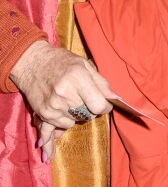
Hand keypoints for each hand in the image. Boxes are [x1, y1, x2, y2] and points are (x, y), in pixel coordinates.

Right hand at [10, 40, 114, 159]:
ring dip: (78, 114)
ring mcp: (53, 105)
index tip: (105, 104)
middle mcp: (65, 92)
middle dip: (92, 109)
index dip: (105, 106)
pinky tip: (62, 111)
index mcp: (78, 77)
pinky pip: (63, 125)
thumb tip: (115, 98)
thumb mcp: (84, 64)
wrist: (32, 62)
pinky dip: (66, 119)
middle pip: (88, 114)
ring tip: (71, 100)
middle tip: (86, 98)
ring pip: (76, 121)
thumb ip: (101, 82)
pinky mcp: (44, 113)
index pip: (99, 104)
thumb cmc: (61, 61)